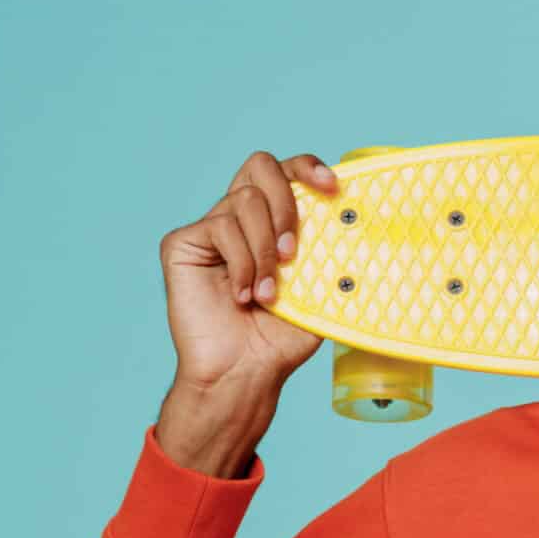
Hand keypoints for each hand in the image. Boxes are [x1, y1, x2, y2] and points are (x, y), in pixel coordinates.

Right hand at [160, 150, 337, 393]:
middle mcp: (238, 217)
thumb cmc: (280, 338)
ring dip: (264, 251)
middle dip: (285, 202)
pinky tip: (242, 296)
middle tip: (292, 251)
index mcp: (271, 222)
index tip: (332, 188)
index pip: (286, 172)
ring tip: (267, 294)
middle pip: (260, 165)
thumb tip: (357, 223)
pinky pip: (220, 228)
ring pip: (244, 201)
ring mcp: (209, 228)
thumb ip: (330, 253)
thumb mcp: (319, 290)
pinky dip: (241, 263)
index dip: (307, 167)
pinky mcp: (182, 243)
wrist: (243, 372)